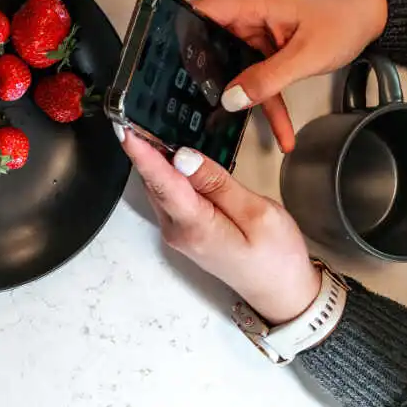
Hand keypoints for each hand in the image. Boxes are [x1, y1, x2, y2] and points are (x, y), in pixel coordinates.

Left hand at [122, 132, 320, 324]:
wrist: (282, 293)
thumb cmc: (277, 256)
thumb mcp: (257, 213)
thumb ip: (217, 183)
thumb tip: (183, 158)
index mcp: (195, 226)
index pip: (162, 182)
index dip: (142, 153)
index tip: (123, 127)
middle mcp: (177, 230)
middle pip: (154, 182)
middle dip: (145, 149)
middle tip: (140, 113)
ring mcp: (178, 232)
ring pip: (159, 188)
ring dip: (156, 160)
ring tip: (152, 126)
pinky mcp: (184, 230)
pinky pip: (169, 196)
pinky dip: (168, 174)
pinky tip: (174, 156)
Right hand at [192, 0, 387, 150]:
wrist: (377, 12)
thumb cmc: (344, 18)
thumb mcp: (306, 56)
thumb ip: (266, 79)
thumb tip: (230, 99)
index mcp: (249, 1)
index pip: (197, 13)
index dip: (178, 39)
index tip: (167, 70)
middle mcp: (246, 11)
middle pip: (210, 44)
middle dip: (205, 77)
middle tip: (192, 108)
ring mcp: (257, 27)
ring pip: (236, 65)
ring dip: (241, 96)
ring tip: (230, 128)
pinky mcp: (269, 41)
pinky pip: (257, 72)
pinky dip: (266, 97)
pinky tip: (279, 131)